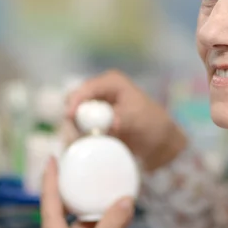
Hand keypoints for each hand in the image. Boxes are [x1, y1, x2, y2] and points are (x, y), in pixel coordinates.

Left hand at [40, 158, 133, 227]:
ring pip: (79, 220)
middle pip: (62, 206)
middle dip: (73, 189)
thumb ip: (114, 221)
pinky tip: (118, 217)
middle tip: (79, 172)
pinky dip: (102, 223)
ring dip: (93, 208)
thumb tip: (127, 201)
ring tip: (106, 193)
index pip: (49, 198)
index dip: (50, 176)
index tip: (52, 159)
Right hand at [66, 70, 186, 170]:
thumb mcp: (138, 118)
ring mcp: (94, 107)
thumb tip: (110, 124)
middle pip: (73, 100)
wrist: (158, 143)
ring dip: (72, 130)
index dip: (75, 100)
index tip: (69, 117)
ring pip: (72, 116)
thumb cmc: (152, 124)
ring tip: (79, 143)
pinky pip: (76, 128)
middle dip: (71, 118)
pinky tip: (81, 146)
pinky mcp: (91, 123)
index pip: (86, 87)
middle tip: (75, 135)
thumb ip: (122, 118)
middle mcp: (99, 91)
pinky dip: (76, 137)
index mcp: (111, 82)